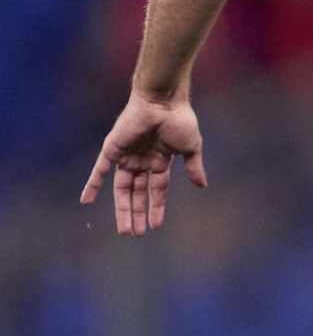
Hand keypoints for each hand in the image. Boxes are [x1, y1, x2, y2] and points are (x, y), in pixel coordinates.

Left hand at [80, 94, 207, 235]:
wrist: (162, 101)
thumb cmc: (179, 120)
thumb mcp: (191, 147)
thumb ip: (193, 167)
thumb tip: (202, 186)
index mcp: (160, 160)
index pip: (156, 189)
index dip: (156, 207)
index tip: (156, 226)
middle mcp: (141, 160)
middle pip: (137, 193)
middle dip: (137, 213)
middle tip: (136, 234)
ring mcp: (126, 156)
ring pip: (122, 188)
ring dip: (122, 209)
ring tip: (124, 229)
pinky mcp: (112, 150)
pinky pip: (99, 170)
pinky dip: (92, 185)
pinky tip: (86, 201)